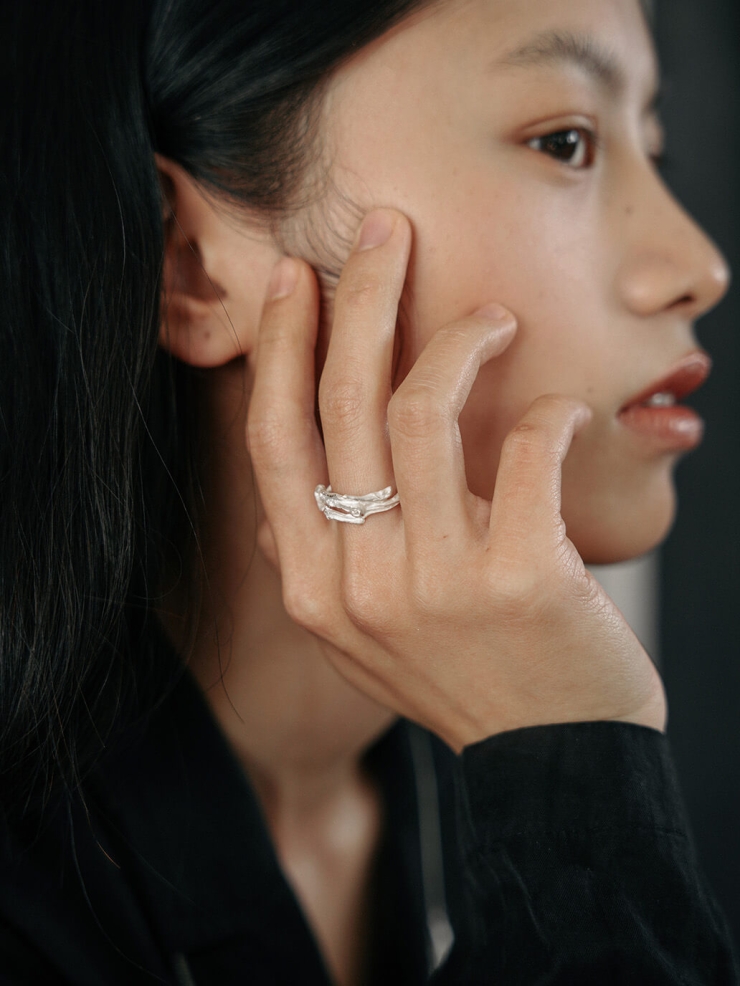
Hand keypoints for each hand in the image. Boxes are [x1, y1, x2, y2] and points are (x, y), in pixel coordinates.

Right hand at [247, 209, 665, 751]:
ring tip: (497, 318)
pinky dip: (551, 412)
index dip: (283, 348)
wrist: (552, 761)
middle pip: (343, 403)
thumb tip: (269, 506)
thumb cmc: (465, 681)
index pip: (278, 441)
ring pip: (422, 411)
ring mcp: (437, 581)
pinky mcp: (522, 576)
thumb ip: (316, 569)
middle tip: (387, 231)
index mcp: (313, 585)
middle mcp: (359, 581)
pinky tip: (568, 412)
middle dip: (361, 297)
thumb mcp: (362, 640)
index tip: (300, 279)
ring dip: (460, 338)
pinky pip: (528, 447)